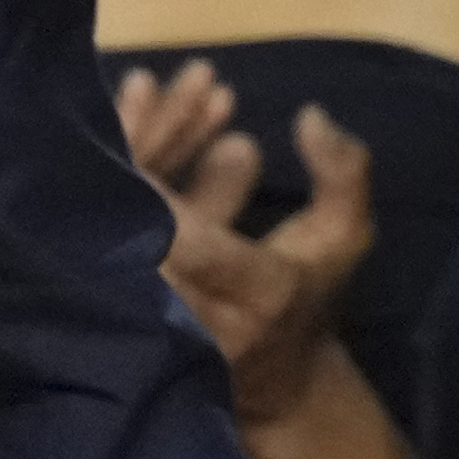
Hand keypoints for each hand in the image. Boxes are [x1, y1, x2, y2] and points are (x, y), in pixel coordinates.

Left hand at [113, 65, 376, 426]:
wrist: (274, 377)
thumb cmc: (311, 293)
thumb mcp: (345, 237)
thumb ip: (344, 174)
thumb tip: (310, 115)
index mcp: (259, 293)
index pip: (192, 238)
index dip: (158, 178)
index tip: (147, 112)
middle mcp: (198, 310)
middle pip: (146, 221)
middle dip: (144, 143)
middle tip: (146, 81)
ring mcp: (152, 317)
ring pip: (124, 225)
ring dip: (134, 151)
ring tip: (146, 83)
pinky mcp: (119, 309)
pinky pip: (113, 238)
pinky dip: (126, 180)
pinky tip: (143, 120)